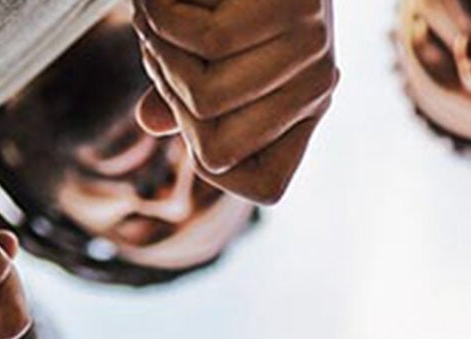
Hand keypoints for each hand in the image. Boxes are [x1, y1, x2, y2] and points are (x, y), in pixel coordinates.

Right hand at [133, 0, 337, 204]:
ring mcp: (314, 47)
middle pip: (218, 153)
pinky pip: (207, 44)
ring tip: (160, 13)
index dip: (215, 160)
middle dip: (173, 101)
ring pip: (204, 99)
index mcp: (305, 109)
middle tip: (165, 48)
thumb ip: (181, 96)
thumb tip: (150, 123)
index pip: (267, 189)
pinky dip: (165, 16)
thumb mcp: (203, 52)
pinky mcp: (296, 7)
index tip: (196, 109)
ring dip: (161, 54)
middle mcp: (320, 87)